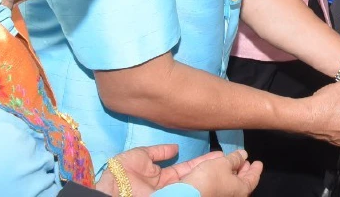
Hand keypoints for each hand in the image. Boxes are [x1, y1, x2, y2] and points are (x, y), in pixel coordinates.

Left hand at [94, 144, 223, 195]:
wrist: (112, 189)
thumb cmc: (122, 172)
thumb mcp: (140, 156)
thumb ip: (158, 152)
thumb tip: (176, 148)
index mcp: (158, 176)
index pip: (184, 168)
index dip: (200, 161)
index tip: (217, 155)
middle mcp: (166, 186)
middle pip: (192, 176)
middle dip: (209, 168)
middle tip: (227, 160)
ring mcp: (169, 194)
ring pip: (192, 183)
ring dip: (207, 174)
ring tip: (224, 166)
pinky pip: (186, 190)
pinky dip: (198, 183)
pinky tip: (211, 176)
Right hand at [180, 150, 264, 196]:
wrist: (185, 194)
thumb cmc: (210, 179)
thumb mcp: (223, 164)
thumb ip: (234, 158)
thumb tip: (243, 155)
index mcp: (240, 190)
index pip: (252, 180)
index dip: (255, 170)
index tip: (258, 162)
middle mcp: (230, 194)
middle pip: (239, 181)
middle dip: (241, 169)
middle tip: (244, 159)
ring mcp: (217, 193)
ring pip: (226, 179)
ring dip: (229, 168)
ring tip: (231, 156)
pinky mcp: (204, 190)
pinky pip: (213, 178)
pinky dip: (216, 169)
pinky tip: (215, 159)